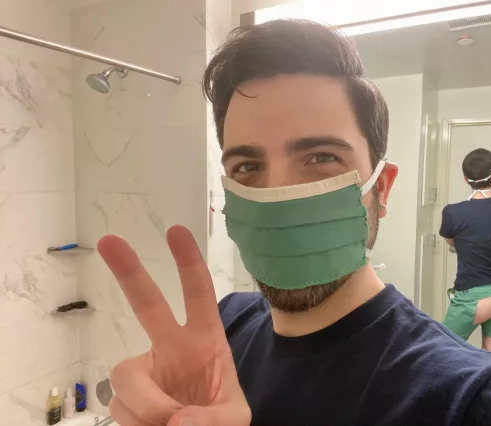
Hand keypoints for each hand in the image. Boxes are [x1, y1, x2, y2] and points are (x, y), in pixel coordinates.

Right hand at [97, 225, 250, 425]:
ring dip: (144, 402)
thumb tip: (178, 420)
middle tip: (109, 241)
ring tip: (167, 423)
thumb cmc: (220, 419)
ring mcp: (147, 371)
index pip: (198, 294)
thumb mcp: (233, 418)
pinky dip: (136, 422)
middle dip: (129, 272)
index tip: (176, 231)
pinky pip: (118, 406)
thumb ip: (215, 419)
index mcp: (205, 340)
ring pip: (124, 373)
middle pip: (146, 304)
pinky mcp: (127, 399)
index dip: (189, 263)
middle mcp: (171, 347)